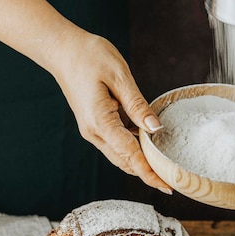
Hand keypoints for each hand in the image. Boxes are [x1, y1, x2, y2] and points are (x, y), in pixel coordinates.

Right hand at [49, 27, 171, 192]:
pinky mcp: (94, 124)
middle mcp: (94, 131)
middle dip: (148, 173)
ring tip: (164, 166)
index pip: (130, 154)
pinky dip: (132, 148)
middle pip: (125, 161)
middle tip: (172, 180)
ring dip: (140, 162)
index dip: (149, 172)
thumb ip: (137, 105)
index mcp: (100, 121)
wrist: (62, 49)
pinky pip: (115, 143)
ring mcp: (92, 129)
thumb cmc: (89, 56)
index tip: (167, 186)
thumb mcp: (119, 76)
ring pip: (120, 155)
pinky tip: (148, 142)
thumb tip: (156, 129)